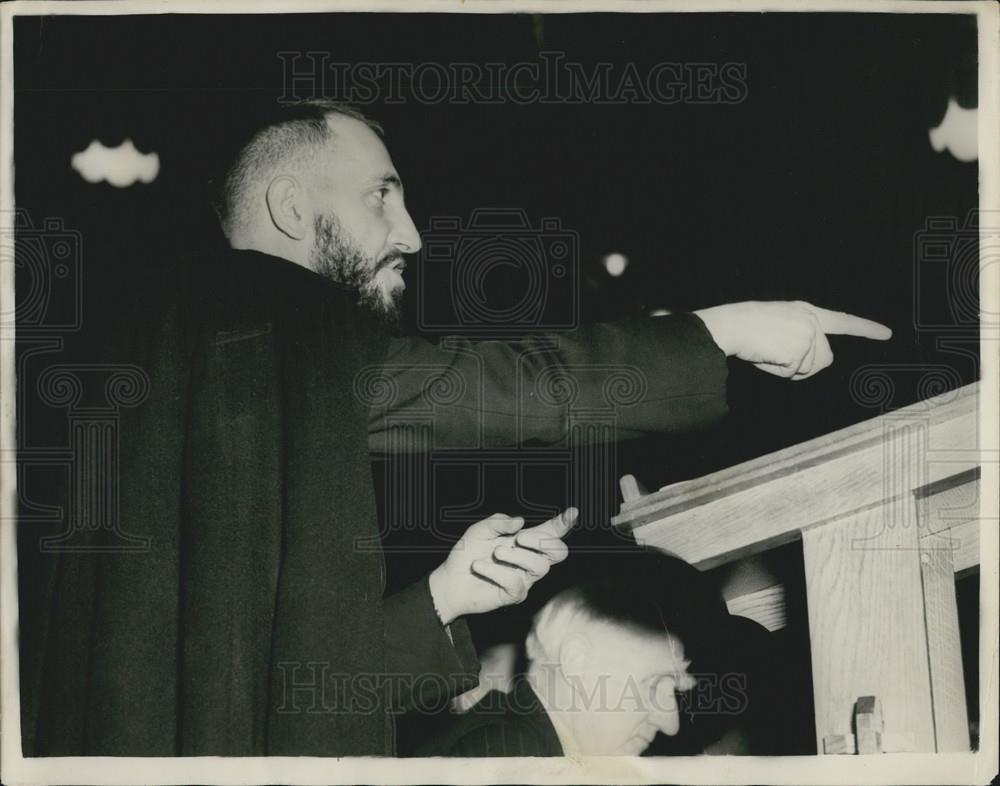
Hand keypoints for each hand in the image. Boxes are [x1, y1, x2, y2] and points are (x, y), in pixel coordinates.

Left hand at [428, 509, 576, 624]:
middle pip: (559, 552)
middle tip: (520, 538)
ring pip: (540, 567)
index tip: (573, 512)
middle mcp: (529, 559)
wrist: (450, 580)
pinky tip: (480, 567)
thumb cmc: (466, 554)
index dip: (565, 523)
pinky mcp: (515, 595)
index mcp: (524, 541)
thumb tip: (521, 522)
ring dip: (516, 556)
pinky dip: (495, 571)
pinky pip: (515, 582)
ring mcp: (524, 578)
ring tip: (495, 552)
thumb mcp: (479, 530)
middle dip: (544, 542)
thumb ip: (499, 522)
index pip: (551, 531)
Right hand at [693, 300, 890, 379]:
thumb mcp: (780, 323)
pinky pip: (793, 374)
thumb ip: (800, 336)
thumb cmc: (747, 326)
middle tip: (777, 355)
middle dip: (804, 366)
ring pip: (810, 369)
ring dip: (788, 369)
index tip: (887, 333)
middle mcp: (812, 321)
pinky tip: (766, 355)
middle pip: (825, 359)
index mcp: (808, 312)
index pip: (842, 321)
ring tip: (768, 351)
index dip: (865, 328)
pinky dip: (777, 371)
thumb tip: (808, 363)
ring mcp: (808, 335)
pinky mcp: (800, 349)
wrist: (732, 325)